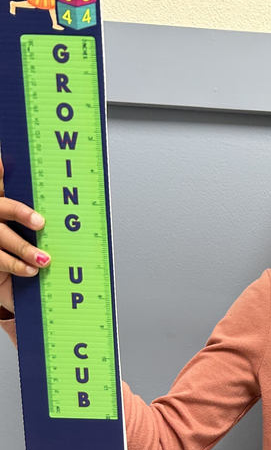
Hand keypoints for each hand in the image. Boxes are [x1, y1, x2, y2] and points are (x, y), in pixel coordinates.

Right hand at [0, 156, 48, 314]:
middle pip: (3, 207)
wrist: (14, 287)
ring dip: (25, 248)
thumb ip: (50, 221)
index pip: (5, 184)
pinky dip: (17, 266)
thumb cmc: (30, 259)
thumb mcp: (40, 238)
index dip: (4, 171)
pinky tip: (32, 270)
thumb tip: (84, 210)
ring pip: (2, 236)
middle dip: (21, 212)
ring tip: (44, 260)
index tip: (9, 161)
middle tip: (41, 222)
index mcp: (10, 208)